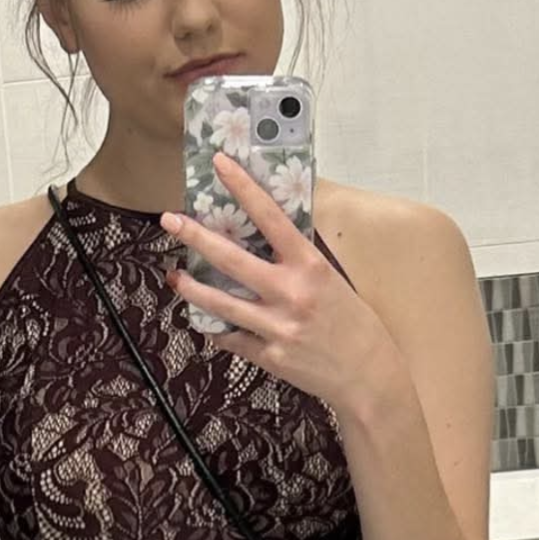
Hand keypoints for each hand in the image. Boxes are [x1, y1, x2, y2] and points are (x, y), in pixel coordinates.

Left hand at [161, 152, 401, 413]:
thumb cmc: (355, 323)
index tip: (221, 164)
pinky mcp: (269, 356)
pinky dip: (218, 328)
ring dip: (191, 287)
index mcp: (311, 266)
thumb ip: (300, 259)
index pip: (271, 217)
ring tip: (174, 275)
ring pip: (220, 303)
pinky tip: (208, 320)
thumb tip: (268, 232)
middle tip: (169, 220)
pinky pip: (231, 337)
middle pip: (231, 259)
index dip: (243, 187)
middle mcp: (291, 293)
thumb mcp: (333, 280)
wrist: (369, 376)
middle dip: (195, 236)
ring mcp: (277, 327)